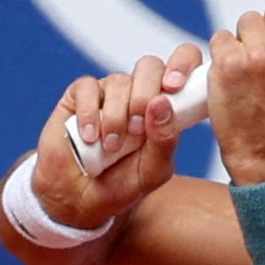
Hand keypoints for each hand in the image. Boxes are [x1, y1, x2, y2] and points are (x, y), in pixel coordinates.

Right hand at [29, 43, 203, 229]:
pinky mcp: (80, 96)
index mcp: (166, 106)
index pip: (184, 64)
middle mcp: (139, 92)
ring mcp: (109, 92)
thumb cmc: (123, 185)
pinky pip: (87, 88)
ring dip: (115, 116)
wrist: (81, 200)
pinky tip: (90, 137)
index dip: (183, 64)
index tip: (174, 87)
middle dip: (144, 95)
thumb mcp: (152, 172)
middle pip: (149, 66)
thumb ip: (164, 140)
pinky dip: (89, 113)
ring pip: (119, 81)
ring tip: (111, 147)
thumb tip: (162, 103)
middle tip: (137, 129)